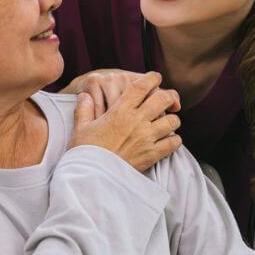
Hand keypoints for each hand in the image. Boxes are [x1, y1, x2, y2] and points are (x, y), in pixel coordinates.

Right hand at [68, 71, 182, 170]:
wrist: (92, 177)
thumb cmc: (85, 152)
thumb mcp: (81, 128)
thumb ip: (84, 109)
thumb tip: (84, 96)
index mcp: (120, 111)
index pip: (141, 87)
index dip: (151, 78)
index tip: (156, 77)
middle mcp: (136, 121)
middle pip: (163, 99)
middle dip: (168, 96)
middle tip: (169, 99)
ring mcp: (147, 137)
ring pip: (172, 121)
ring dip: (172, 120)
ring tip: (168, 122)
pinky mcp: (152, 154)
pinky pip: (173, 143)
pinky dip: (174, 141)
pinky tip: (168, 141)